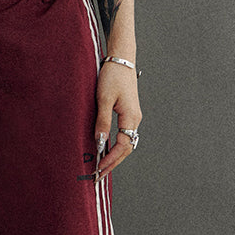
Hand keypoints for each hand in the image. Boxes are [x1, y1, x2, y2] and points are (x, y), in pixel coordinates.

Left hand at [93, 60, 141, 180]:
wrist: (121, 59)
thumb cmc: (112, 76)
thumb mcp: (104, 99)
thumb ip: (102, 121)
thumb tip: (100, 142)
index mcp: (131, 117)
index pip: (123, 146)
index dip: (110, 159)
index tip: (98, 168)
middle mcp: (135, 119)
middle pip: (127, 148)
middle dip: (113, 162)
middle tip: (99, 175)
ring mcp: (133, 116)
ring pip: (126, 142)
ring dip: (115, 155)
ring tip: (102, 166)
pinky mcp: (128, 112)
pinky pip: (124, 134)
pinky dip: (116, 145)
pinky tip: (106, 149)